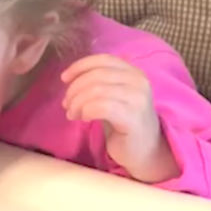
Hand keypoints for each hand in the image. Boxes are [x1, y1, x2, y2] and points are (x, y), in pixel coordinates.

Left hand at [61, 54, 178, 182]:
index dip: (80, 66)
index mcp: (134, 72)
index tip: (64, 78)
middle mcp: (139, 81)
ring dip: (78, 102)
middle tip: (66, 104)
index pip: (103, 60)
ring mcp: (138, 99)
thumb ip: (98, 83)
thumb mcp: (112, 97)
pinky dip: (86, 111)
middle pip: (96, 75)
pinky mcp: (133, 117)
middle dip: (75, 89)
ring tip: (72, 114)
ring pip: (96, 90)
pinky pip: (101, 107)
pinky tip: (84, 119)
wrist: (146, 151)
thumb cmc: (125, 124)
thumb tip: (70, 78)